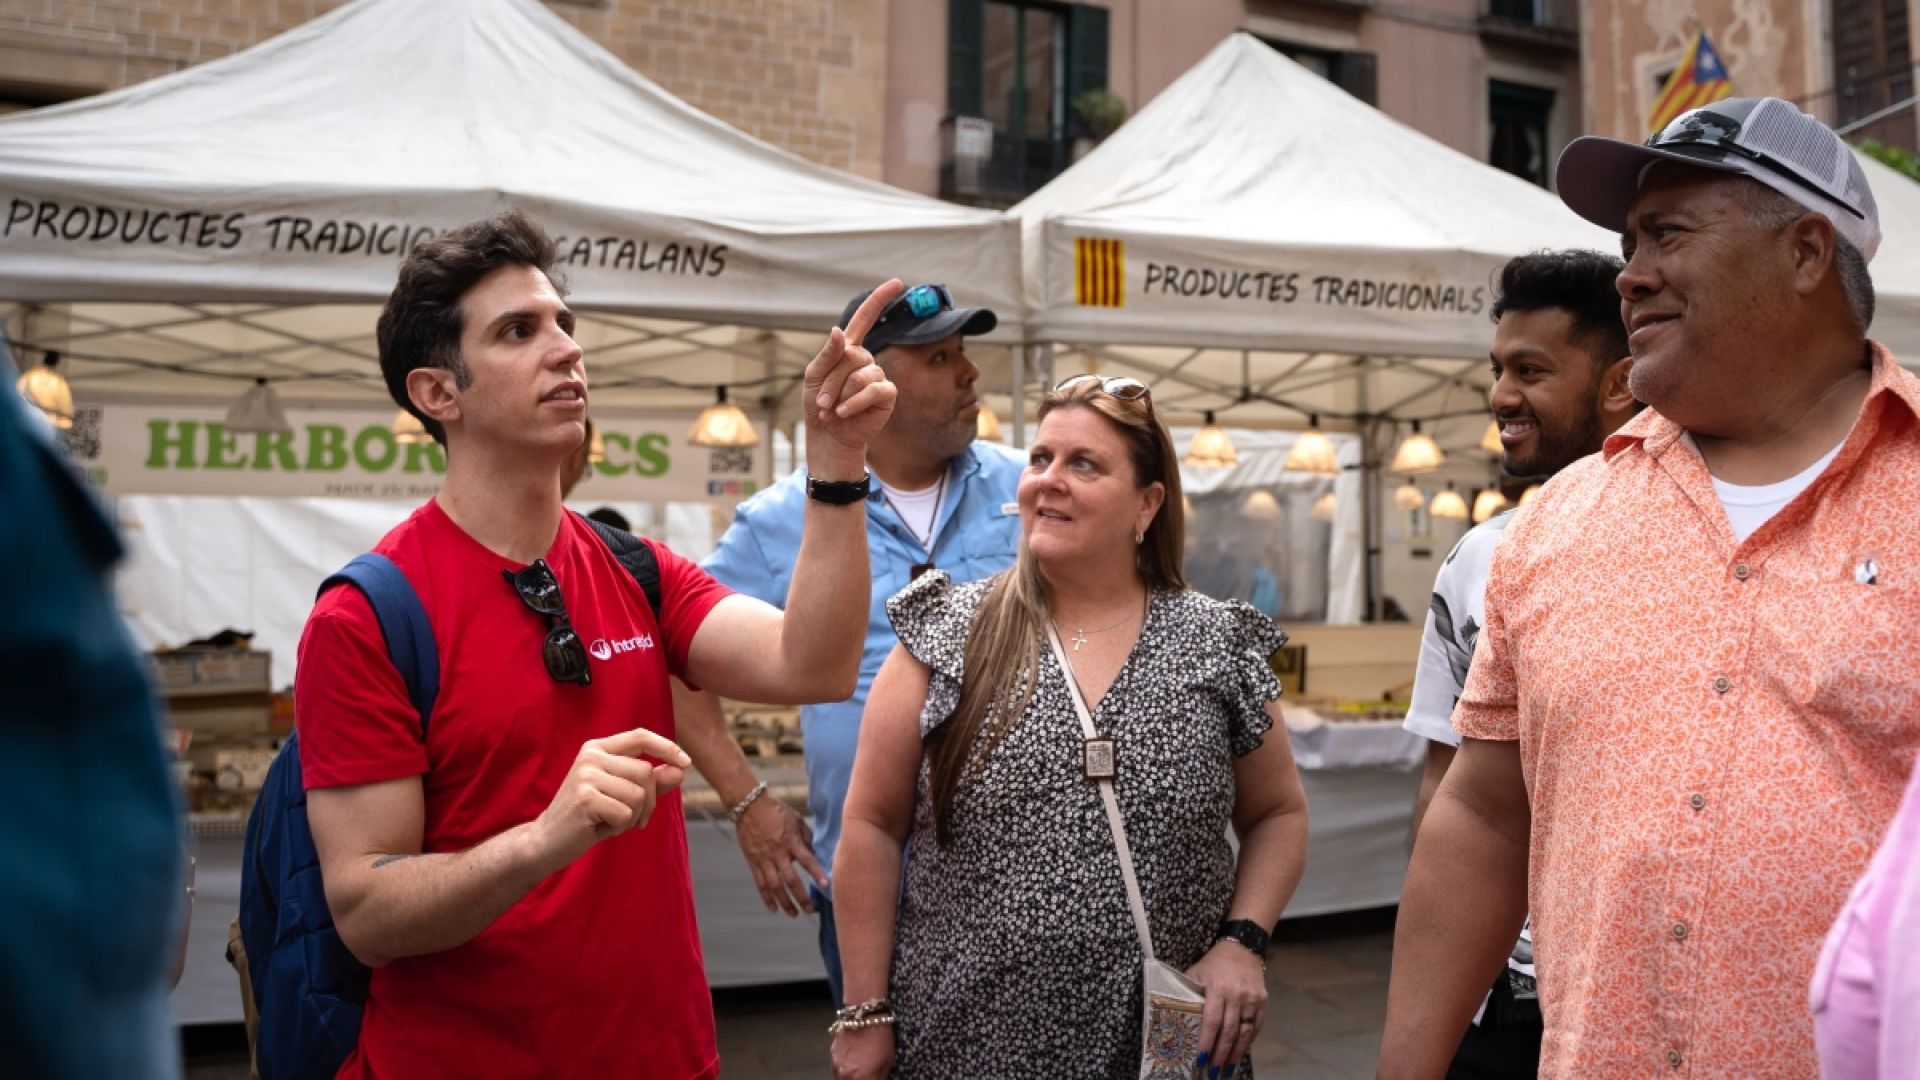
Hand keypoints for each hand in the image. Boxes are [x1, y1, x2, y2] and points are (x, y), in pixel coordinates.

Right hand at [531, 726, 690, 870]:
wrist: (546, 841)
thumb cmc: (588, 818)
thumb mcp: (622, 796)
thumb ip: (650, 782)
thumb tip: (680, 769)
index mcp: (598, 749)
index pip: (640, 736)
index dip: (667, 747)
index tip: (686, 763)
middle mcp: (591, 756)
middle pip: (646, 772)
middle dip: (648, 801)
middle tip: (630, 817)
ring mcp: (586, 776)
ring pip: (639, 795)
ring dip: (633, 817)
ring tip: (611, 821)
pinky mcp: (585, 798)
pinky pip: (626, 813)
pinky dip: (620, 827)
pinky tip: (600, 827)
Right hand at [736, 794, 826, 915]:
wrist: (749, 806)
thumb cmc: (776, 810)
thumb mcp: (796, 819)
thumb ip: (806, 837)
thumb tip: (816, 853)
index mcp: (790, 841)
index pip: (807, 860)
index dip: (817, 873)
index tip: (826, 886)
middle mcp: (777, 853)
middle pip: (791, 880)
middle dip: (801, 897)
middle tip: (810, 910)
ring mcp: (764, 859)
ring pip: (775, 886)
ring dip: (785, 902)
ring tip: (794, 914)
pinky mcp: (753, 863)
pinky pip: (760, 884)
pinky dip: (767, 898)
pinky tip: (774, 908)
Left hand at [805, 280, 901, 462]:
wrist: (828, 436)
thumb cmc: (819, 405)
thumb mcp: (813, 376)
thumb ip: (827, 354)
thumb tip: (838, 330)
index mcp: (847, 349)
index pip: (865, 318)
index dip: (880, 299)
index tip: (897, 282)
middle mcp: (865, 359)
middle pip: (851, 355)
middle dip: (832, 381)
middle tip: (822, 402)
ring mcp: (878, 375)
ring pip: (860, 375)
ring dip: (840, 396)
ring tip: (832, 411)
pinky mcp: (887, 394)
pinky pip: (874, 390)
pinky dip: (855, 403)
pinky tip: (845, 413)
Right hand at [830, 1025, 894, 1079]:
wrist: (864, 1015)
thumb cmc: (878, 1036)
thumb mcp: (888, 1061)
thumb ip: (880, 1076)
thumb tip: (878, 1079)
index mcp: (861, 1078)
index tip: (875, 1078)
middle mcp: (845, 1074)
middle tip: (869, 1073)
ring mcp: (836, 1065)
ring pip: (843, 1078)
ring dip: (852, 1076)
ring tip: (861, 1066)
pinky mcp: (832, 1055)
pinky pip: (839, 1067)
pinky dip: (846, 1066)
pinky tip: (855, 1058)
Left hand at [1187, 940, 1267, 1076]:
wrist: (1242, 948)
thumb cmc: (1214, 962)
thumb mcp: (1196, 971)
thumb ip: (1188, 992)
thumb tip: (1173, 1014)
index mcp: (1217, 988)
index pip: (1212, 1021)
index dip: (1206, 1042)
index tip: (1200, 1059)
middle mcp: (1236, 995)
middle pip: (1228, 1031)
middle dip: (1220, 1054)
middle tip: (1213, 1071)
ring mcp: (1252, 999)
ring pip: (1244, 1032)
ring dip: (1236, 1053)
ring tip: (1228, 1069)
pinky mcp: (1263, 1001)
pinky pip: (1256, 1026)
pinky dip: (1248, 1042)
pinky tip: (1240, 1052)